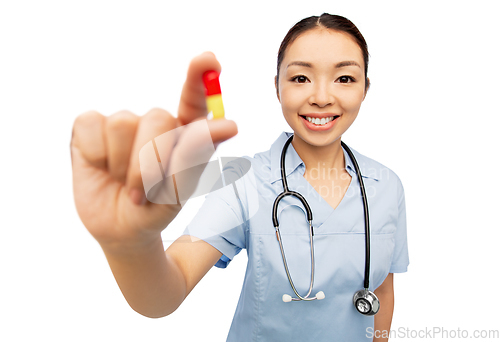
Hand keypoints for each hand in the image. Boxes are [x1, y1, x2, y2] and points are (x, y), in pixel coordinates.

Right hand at [71, 52, 236, 248]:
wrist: (122, 228)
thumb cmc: (156, 209)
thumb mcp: (178, 190)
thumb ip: (197, 156)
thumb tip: (229, 123)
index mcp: (184, 134)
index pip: (194, 100)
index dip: (200, 79)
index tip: (209, 59)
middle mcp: (155, 123)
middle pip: (156, 118)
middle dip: (149, 164)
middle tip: (146, 192)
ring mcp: (123, 123)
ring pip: (123, 123)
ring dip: (123, 166)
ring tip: (126, 184)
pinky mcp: (91, 127)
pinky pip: (92, 125)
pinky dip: (96, 156)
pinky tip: (102, 169)